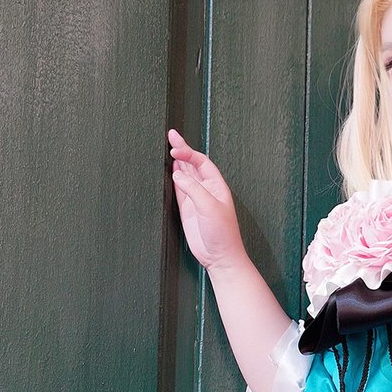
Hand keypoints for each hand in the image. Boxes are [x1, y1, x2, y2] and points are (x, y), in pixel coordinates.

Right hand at [167, 128, 245, 271]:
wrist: (220, 256)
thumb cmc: (223, 234)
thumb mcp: (209, 207)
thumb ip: (193, 189)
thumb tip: (177, 174)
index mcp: (217, 186)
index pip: (201, 162)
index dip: (188, 153)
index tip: (174, 149)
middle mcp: (207, 190)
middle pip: (192, 164)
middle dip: (182, 150)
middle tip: (171, 135)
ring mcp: (196, 200)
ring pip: (185, 175)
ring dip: (177, 162)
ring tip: (169, 148)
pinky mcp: (188, 210)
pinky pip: (179, 190)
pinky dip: (174, 180)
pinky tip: (170, 171)